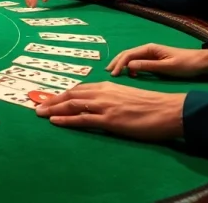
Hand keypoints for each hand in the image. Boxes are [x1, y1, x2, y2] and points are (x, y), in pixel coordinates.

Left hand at [35, 82, 185, 141]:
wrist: (169, 110)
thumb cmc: (152, 105)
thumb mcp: (127, 95)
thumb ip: (112, 98)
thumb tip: (101, 104)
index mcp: (107, 87)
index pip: (79, 90)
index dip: (62, 94)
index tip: (50, 98)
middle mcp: (102, 93)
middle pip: (70, 96)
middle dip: (52, 100)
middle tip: (37, 105)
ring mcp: (105, 106)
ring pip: (72, 105)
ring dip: (53, 109)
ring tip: (39, 113)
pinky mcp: (110, 120)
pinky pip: (83, 119)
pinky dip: (66, 120)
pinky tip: (55, 121)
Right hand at [107, 43, 207, 77]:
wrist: (201, 62)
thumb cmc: (185, 64)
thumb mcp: (167, 67)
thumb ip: (147, 66)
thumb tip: (128, 67)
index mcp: (149, 48)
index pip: (128, 55)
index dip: (119, 64)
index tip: (114, 74)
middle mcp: (147, 49)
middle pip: (127, 54)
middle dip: (116, 62)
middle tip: (108, 73)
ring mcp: (150, 54)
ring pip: (131, 58)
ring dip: (122, 65)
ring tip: (115, 73)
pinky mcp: (154, 60)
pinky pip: (138, 62)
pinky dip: (130, 67)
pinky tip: (130, 75)